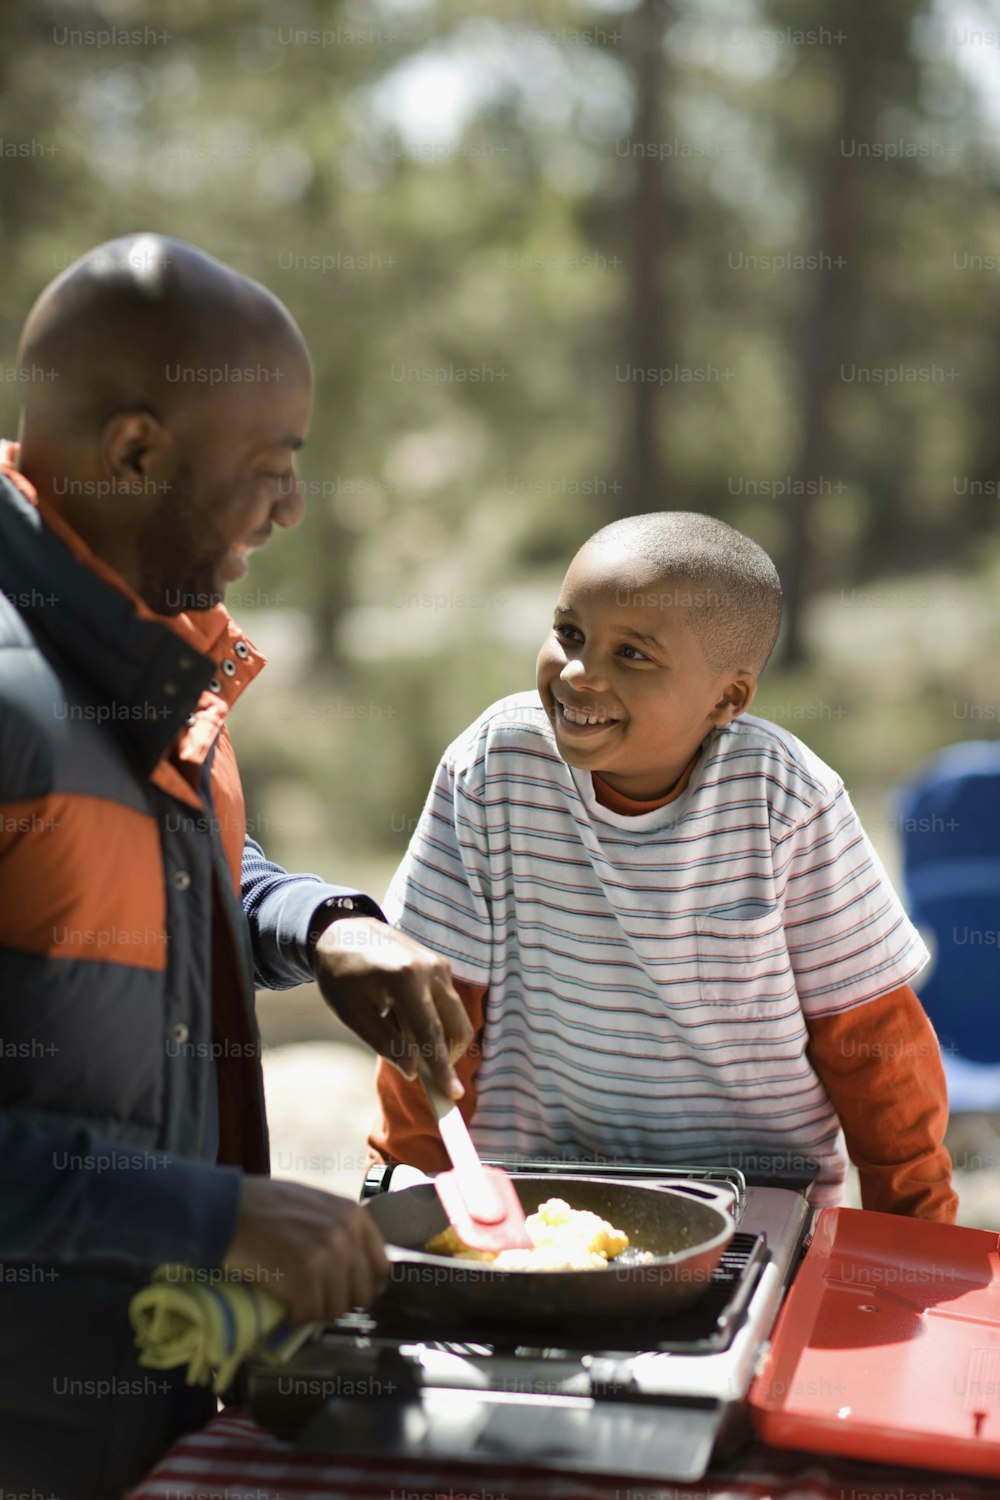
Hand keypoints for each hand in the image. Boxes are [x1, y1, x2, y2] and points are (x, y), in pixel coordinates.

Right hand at [222, 1175, 389, 1324]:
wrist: (226, 1209)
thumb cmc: (264, 1207)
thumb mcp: (315, 1206)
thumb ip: (338, 1230)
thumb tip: (351, 1267)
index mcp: (354, 1215)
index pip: (380, 1268)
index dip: (360, 1285)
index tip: (341, 1291)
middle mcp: (348, 1234)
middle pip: (361, 1294)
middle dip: (337, 1301)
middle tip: (311, 1298)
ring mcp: (328, 1254)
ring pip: (335, 1309)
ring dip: (312, 1311)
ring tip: (292, 1298)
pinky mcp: (305, 1276)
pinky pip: (309, 1314)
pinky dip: (293, 1316)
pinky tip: (281, 1304)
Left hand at [311, 916, 472, 1098]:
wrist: (344, 930)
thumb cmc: (342, 975)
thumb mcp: (353, 1014)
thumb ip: (385, 1043)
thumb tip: (412, 1071)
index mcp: (404, 979)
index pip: (430, 1033)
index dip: (442, 1068)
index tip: (452, 1095)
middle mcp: (430, 969)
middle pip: (456, 1027)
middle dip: (448, 1058)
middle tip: (430, 1080)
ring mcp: (440, 965)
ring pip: (456, 1017)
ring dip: (440, 1039)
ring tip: (403, 1038)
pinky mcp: (441, 965)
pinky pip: (448, 1004)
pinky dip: (436, 1022)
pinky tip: (405, 1020)